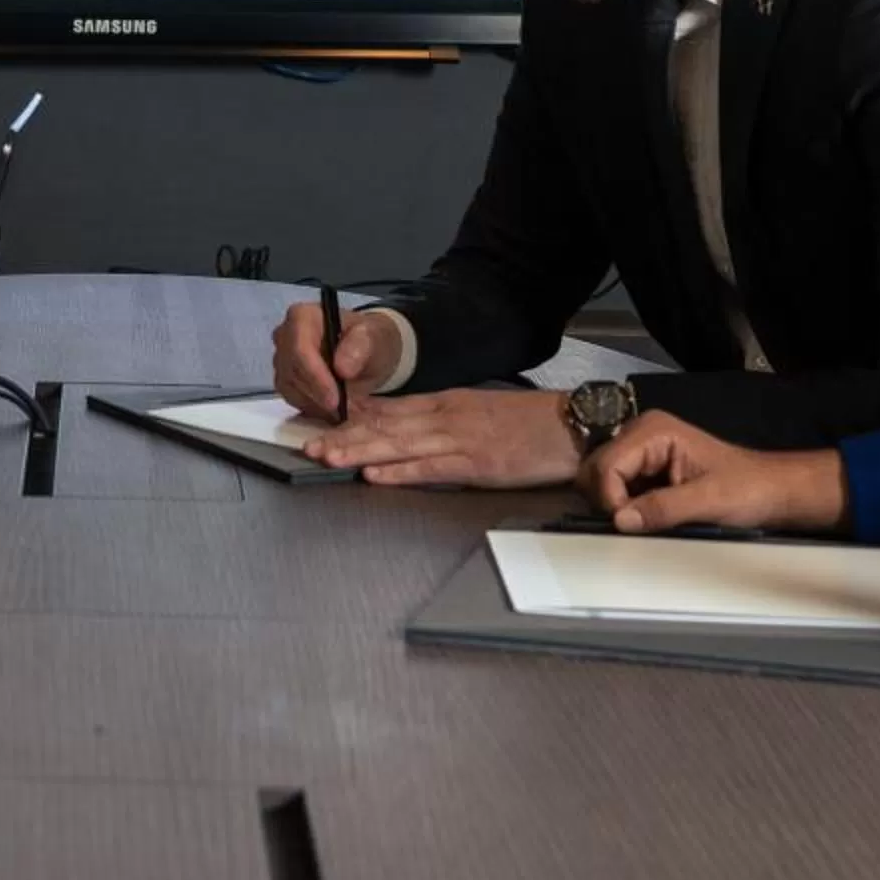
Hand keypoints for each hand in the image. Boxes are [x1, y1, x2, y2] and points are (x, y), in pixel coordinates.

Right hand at [271, 303, 403, 417]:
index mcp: (303, 316)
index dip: (315, 375)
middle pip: (291, 370)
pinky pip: (291, 398)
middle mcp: (286, 335)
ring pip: (288, 387)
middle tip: (343, 409)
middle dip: (317, 394)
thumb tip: (342, 368)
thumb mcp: (374, 338)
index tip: (335, 398)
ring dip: (315, 403)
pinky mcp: (284, 379)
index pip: (300, 348)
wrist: (367, 353)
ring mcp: (282, 358)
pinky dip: (312, 407)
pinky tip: (331, 409)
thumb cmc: (369, 340)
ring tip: (342, 408)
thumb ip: (360, 347)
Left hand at [297, 387, 579, 488]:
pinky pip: (431, 468)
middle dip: (344, 437)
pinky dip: (400, 472)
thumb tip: (410, 433)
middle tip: (307, 446)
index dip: (352, 421)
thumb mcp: (480, 413)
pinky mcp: (478, 462)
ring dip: (360, 453)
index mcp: (447, 404)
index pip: (390, 411)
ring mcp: (461, 439)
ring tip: (328, 458)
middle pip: (385, 427)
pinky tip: (376, 475)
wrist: (572, 426)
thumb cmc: (530, 424)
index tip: (321, 427)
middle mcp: (447, 417)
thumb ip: (445, 422)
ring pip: (399, 446)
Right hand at [580, 411, 848, 535]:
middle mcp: (640, 434)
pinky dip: (622, 506)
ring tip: (640, 521)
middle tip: (633, 524)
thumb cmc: (748, 490)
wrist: (772, 491)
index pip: (606, 464)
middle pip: (596, 469)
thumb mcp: (708, 501)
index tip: (628, 526)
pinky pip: (616, 488)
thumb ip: (663, 508)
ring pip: (601, 479)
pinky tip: (642, 517)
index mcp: (654, 431)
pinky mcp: (645, 469)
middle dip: (607, 501)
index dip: (611, 499)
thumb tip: (620, 521)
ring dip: (613, 504)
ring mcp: (641, 451)